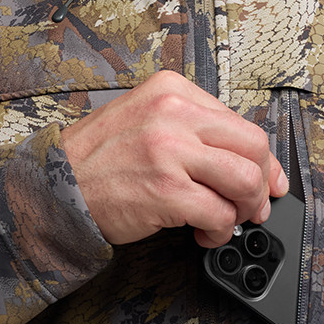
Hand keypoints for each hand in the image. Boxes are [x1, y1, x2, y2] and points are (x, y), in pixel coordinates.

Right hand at [60, 70, 287, 247]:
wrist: (54, 186)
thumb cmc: (96, 158)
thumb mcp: (143, 118)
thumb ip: (191, 129)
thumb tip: (244, 157)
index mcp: (171, 90)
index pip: (239, 122)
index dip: (262, 158)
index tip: (268, 177)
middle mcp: (173, 114)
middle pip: (253, 147)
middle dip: (262, 184)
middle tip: (255, 205)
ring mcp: (170, 151)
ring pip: (245, 181)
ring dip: (246, 209)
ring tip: (229, 220)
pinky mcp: (166, 191)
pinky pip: (220, 214)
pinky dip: (220, 230)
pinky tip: (203, 233)